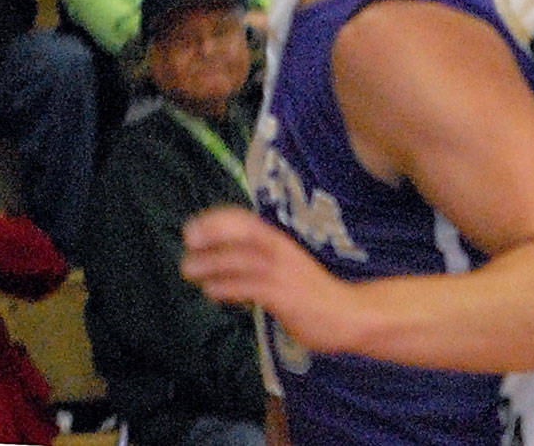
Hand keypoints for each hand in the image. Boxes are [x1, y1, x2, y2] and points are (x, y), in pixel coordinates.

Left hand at [182, 206, 347, 343]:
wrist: (346, 313)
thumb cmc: (311, 293)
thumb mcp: (285, 268)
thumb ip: (259, 263)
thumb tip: (223, 264)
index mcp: (279, 241)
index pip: (245, 221)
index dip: (218, 220)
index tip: (193, 226)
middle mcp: (280, 251)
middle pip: (242, 233)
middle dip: (213, 232)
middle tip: (187, 239)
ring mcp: (282, 272)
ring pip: (241, 260)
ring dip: (212, 263)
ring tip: (188, 268)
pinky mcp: (283, 296)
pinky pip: (250, 287)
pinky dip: (227, 287)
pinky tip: (210, 291)